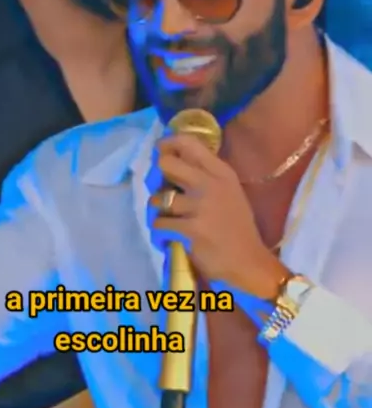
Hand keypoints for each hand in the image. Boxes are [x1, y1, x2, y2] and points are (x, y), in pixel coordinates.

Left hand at [147, 133, 286, 299]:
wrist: (249, 263)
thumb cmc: (237, 228)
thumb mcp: (229, 192)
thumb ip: (207, 175)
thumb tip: (174, 160)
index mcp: (222, 173)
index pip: (190, 143)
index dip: (169, 144)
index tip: (160, 150)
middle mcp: (211, 184)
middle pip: (167, 164)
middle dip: (158, 175)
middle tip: (162, 188)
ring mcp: (200, 206)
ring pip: (158, 198)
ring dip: (158, 210)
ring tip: (168, 220)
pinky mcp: (190, 229)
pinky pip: (159, 224)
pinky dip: (160, 233)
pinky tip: (169, 238)